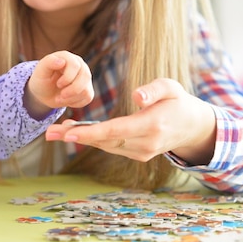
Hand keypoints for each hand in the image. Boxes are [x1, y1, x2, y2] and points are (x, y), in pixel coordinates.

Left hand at [25, 51, 93, 117]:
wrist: (44, 93)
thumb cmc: (42, 80)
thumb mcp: (40, 71)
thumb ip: (49, 62)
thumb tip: (62, 61)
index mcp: (67, 57)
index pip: (75, 65)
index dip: (68, 78)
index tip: (58, 84)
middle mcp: (79, 65)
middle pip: (85, 76)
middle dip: (72, 90)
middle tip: (60, 96)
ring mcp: (85, 77)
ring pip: (87, 89)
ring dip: (72, 98)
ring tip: (60, 98)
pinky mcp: (88, 88)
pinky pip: (88, 97)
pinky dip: (76, 102)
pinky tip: (66, 100)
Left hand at [45, 78, 215, 164]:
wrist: (193, 127)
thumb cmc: (179, 101)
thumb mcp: (171, 88)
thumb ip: (154, 90)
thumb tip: (138, 96)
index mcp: (151, 126)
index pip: (115, 131)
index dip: (90, 133)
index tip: (68, 134)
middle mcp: (144, 144)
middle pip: (104, 141)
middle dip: (75, 137)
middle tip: (49, 133)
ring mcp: (141, 152)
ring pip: (105, 145)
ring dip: (80, 138)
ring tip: (56, 131)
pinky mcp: (137, 153)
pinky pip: (111, 146)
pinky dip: (92, 139)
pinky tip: (75, 132)